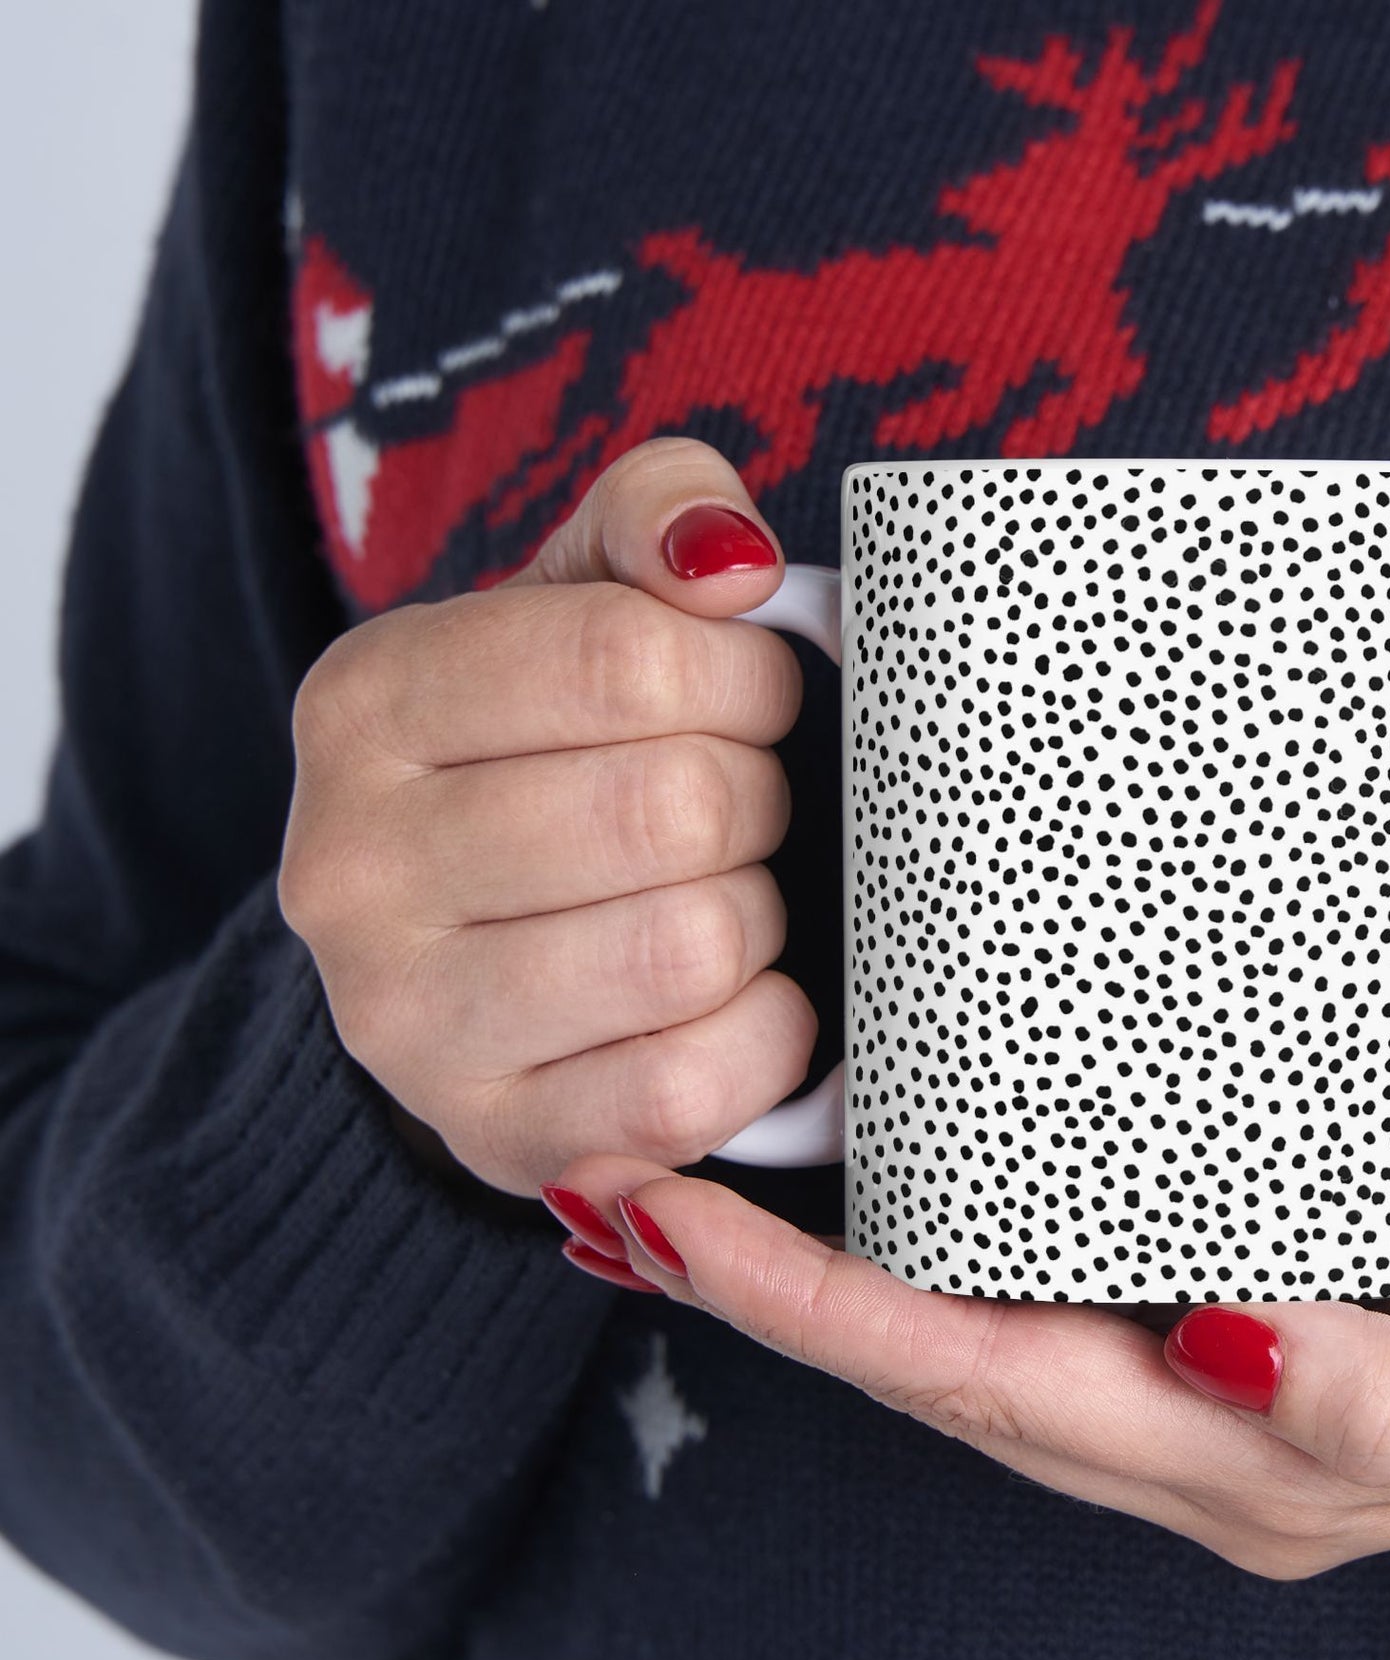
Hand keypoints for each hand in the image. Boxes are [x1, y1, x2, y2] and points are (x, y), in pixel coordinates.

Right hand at [279, 438, 815, 1195]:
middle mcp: (352, 868)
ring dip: (756, 917)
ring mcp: (409, 1023)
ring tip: (721, 897)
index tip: (751, 699)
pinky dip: (763, 1037)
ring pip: (691, 947)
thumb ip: (656, 518)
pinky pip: (691, 1089)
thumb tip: (730, 561)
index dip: (744, 678)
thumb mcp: (579, 602)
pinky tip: (736, 1000)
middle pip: (673, 808)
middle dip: (754, 799)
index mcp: (367, 703)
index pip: (628, 658)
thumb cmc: (550, 757)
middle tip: (737, 809)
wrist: (465, 953)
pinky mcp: (497, 1137)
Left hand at [546, 1114, 1389, 1576]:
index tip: (664, 1214)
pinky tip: (896, 1160)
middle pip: (939, 1360)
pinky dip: (947, 1220)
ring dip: (833, 1260)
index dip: (811, 1311)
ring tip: (702, 1166)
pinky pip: (1061, 1259)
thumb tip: (1226, 1352)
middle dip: (768, 1287)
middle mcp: (1208, 1421)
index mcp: (1259, 1459)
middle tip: (620, 1172)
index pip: (981, 1382)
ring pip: (981, 1317)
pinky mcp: (1258, 1270)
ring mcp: (1223, 1357)